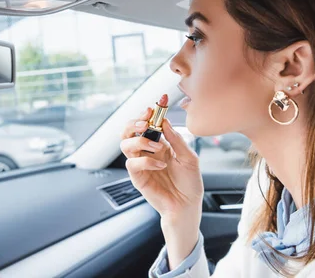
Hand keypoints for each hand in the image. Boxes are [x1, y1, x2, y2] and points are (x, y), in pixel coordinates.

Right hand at [120, 108, 203, 265]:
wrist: (187, 205)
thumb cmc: (189, 183)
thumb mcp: (189, 157)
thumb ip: (176, 139)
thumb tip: (165, 122)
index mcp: (159, 144)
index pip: (145, 124)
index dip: (146, 114)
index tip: (152, 107)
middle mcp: (147, 152)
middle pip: (128, 131)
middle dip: (133, 123)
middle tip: (145, 122)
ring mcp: (140, 164)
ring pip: (125, 145)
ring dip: (140, 141)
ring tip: (158, 147)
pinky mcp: (138, 177)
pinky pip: (132, 164)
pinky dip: (146, 161)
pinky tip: (160, 165)